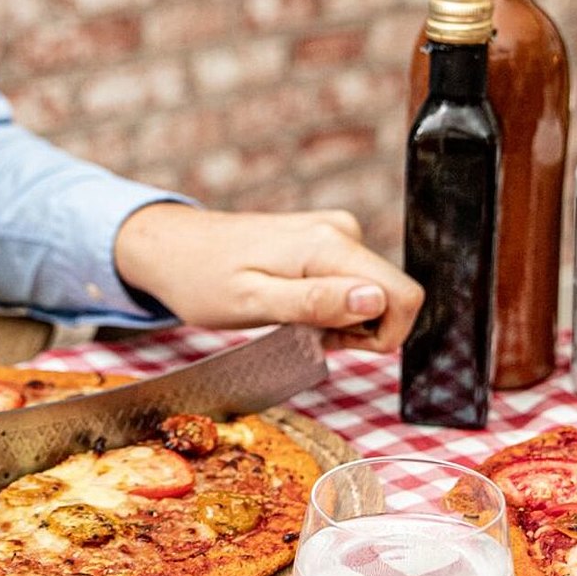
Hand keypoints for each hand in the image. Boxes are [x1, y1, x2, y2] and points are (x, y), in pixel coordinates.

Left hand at [114, 204, 423, 352]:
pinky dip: (331, 305)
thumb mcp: (255, 304)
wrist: (174, 247)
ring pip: (373, 293)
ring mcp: (336, 232)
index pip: (403, 296)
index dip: (381, 335)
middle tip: (304, 334)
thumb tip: (375, 300)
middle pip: (392, 296)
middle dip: (359, 330)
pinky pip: (354, 282)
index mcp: (328, 246)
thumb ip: (317, 302)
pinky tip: (294, 305)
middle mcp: (341, 230)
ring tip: (291, 319)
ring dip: (341, 320)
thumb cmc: (204, 280)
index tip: (334, 345)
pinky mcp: (328, 238)